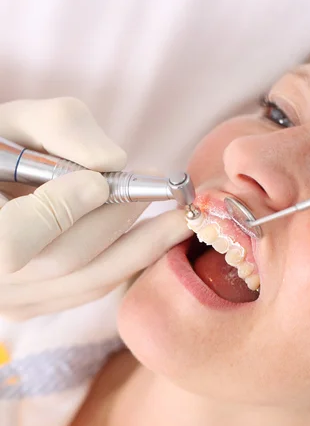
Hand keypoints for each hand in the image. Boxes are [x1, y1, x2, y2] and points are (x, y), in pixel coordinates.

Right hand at [0, 98, 190, 319]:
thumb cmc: (2, 146)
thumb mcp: (17, 120)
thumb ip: (61, 127)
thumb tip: (114, 163)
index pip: (14, 243)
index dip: (61, 212)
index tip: (99, 182)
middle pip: (66, 260)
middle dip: (118, 219)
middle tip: (159, 187)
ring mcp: (12, 299)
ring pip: (89, 280)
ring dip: (140, 244)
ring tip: (175, 214)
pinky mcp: (37, 304)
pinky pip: (92, 286)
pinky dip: (126, 258)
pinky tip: (150, 233)